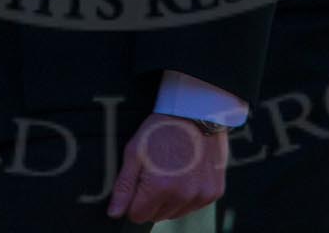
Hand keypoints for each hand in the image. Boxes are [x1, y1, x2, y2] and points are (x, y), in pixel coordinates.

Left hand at [106, 112, 227, 222]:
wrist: (196, 112)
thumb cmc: (163, 128)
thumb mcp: (135, 152)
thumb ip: (124, 186)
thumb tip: (114, 213)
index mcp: (160, 187)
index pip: (138, 216)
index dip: (135, 201)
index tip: (140, 182)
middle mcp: (183, 195)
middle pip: (157, 216)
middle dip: (153, 200)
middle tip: (158, 172)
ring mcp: (201, 195)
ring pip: (176, 213)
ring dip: (171, 199)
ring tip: (174, 171)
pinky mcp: (214, 192)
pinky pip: (194, 205)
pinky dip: (189, 195)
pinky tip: (188, 172)